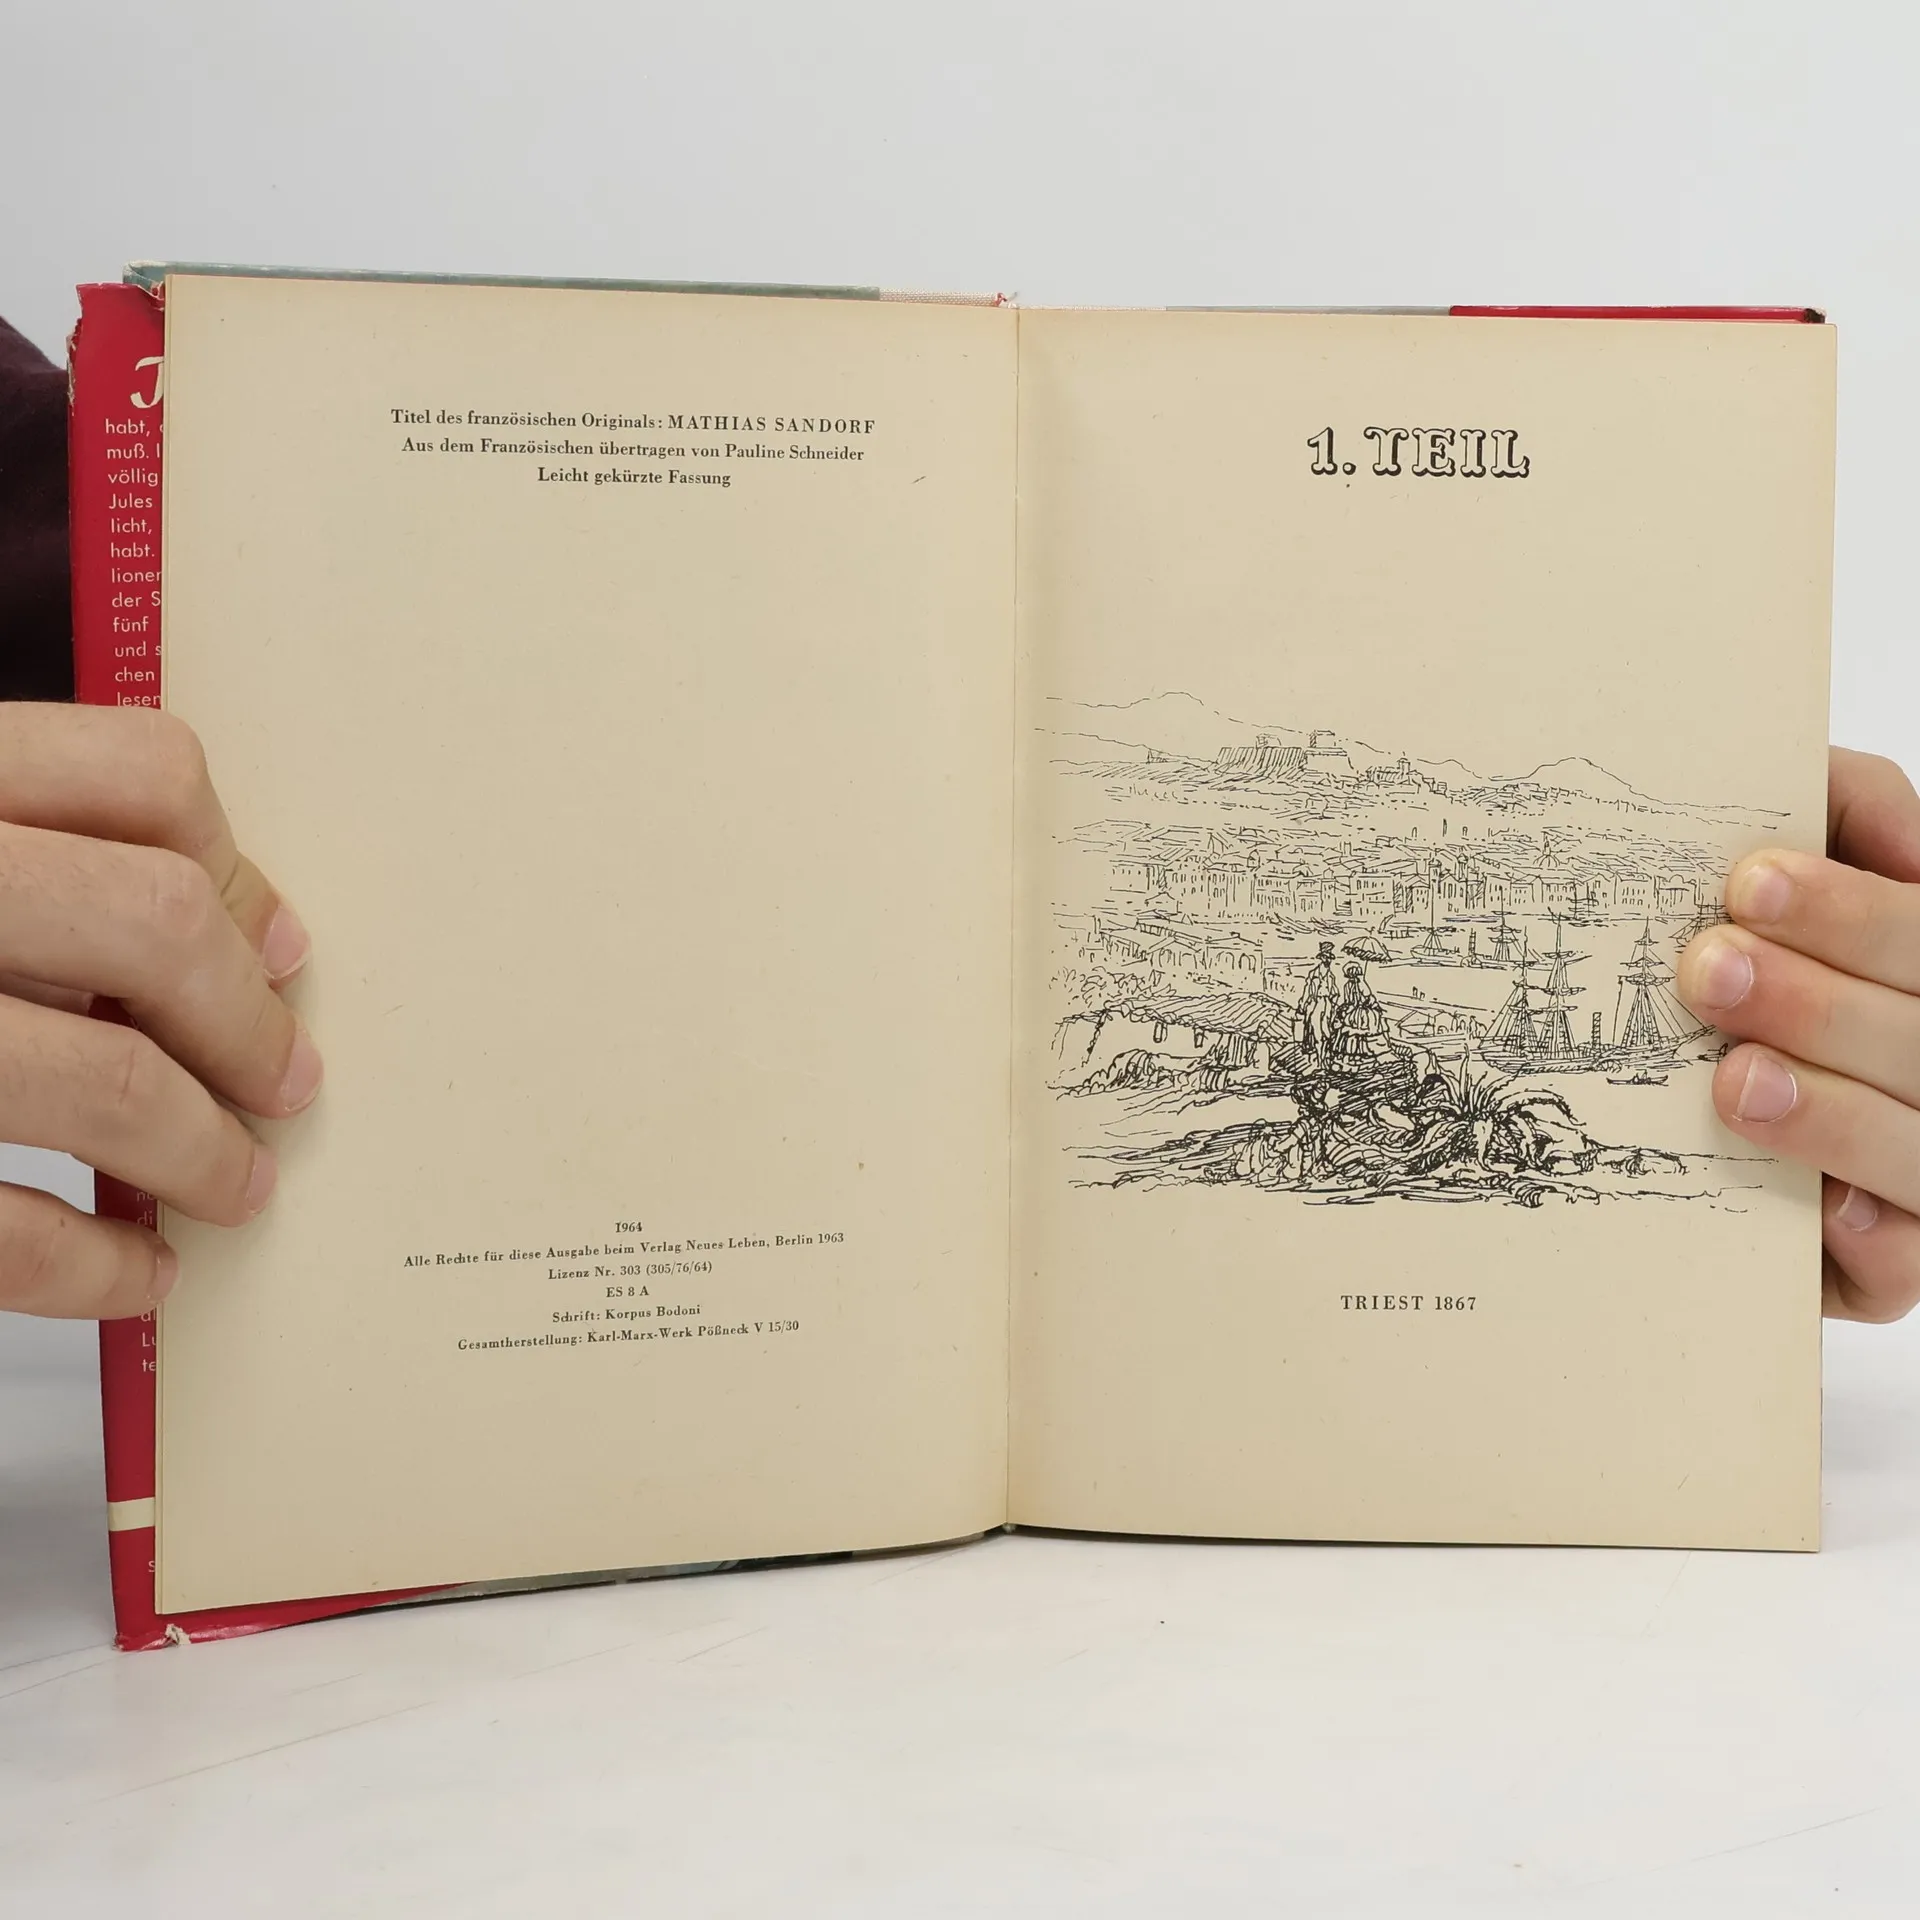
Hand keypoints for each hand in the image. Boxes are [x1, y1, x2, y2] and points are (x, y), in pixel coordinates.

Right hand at [0, 704, 318, 1318]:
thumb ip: (33, 855)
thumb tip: (254, 938)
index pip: (141, 772)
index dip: (237, 870)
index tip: (280, 952)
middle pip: (151, 922)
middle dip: (246, 1024)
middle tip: (285, 1085)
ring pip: (100, 1077)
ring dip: (199, 1151)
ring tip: (232, 1187)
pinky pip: (4, 1228)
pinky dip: (96, 1267)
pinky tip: (135, 1276)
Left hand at [1677, 748, 1919, 1321]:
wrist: (1711, 1103)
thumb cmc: (1769, 964)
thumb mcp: (1794, 879)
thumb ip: (1845, 810)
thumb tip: (1859, 812)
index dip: (1850, 913)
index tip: (1748, 880)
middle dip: (1816, 1003)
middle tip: (1708, 970)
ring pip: (1919, 1149)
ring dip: (1831, 1115)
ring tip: (1734, 1080)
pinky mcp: (1894, 1262)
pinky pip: (1903, 1267)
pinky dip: (1873, 1241)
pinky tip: (1823, 1208)